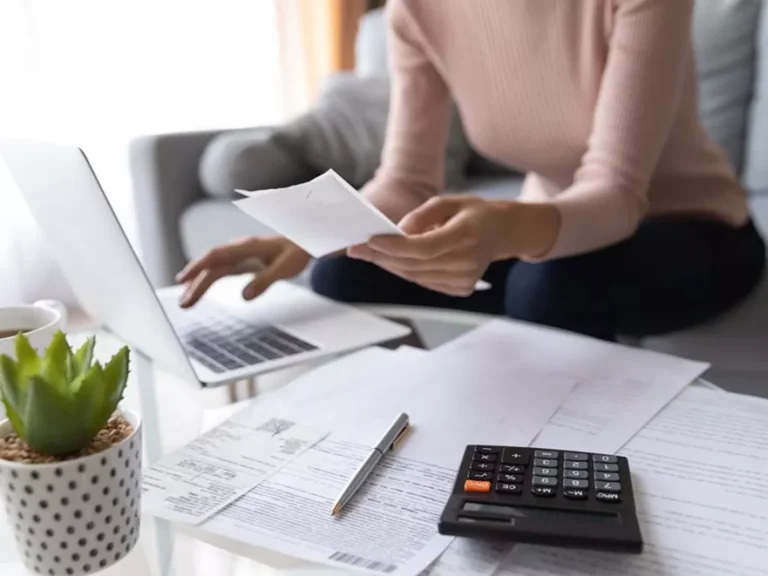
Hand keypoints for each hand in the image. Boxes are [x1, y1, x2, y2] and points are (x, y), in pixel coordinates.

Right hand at [176, 237, 309, 307]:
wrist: (304, 243)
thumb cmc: (296, 253)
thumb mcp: (285, 268)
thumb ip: (265, 281)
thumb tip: (244, 296)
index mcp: (247, 247)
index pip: (216, 255)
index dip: (199, 266)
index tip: (184, 279)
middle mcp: (238, 249)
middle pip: (211, 265)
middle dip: (195, 283)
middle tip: (183, 303)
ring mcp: (238, 254)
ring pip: (213, 268)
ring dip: (198, 283)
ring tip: (185, 302)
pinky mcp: (240, 261)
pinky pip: (219, 270)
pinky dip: (206, 280)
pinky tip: (196, 290)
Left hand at [348, 196, 514, 296]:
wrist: (504, 232)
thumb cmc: (474, 213)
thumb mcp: (450, 201)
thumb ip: (422, 215)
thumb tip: (398, 232)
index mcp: (466, 235)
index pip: (423, 248)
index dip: (393, 247)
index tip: (369, 241)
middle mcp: (467, 261)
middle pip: (414, 264)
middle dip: (382, 257)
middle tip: (357, 249)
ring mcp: (465, 279)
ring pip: (415, 276)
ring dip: (390, 265)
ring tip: (369, 254)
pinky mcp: (461, 288)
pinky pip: (425, 281)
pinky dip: (406, 271)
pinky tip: (393, 261)